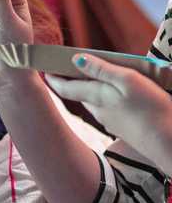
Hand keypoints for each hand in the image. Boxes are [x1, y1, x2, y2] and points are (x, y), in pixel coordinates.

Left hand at [46, 54, 171, 167]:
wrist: (169, 143)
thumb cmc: (151, 108)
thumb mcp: (128, 81)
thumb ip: (101, 70)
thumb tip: (76, 60)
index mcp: (96, 97)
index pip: (65, 88)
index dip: (53, 78)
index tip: (44, 69)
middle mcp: (98, 111)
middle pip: (78, 93)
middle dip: (71, 81)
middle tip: (66, 68)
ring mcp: (110, 121)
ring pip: (93, 102)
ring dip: (88, 89)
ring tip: (90, 76)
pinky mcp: (123, 127)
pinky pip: (107, 109)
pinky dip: (104, 98)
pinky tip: (115, 94)